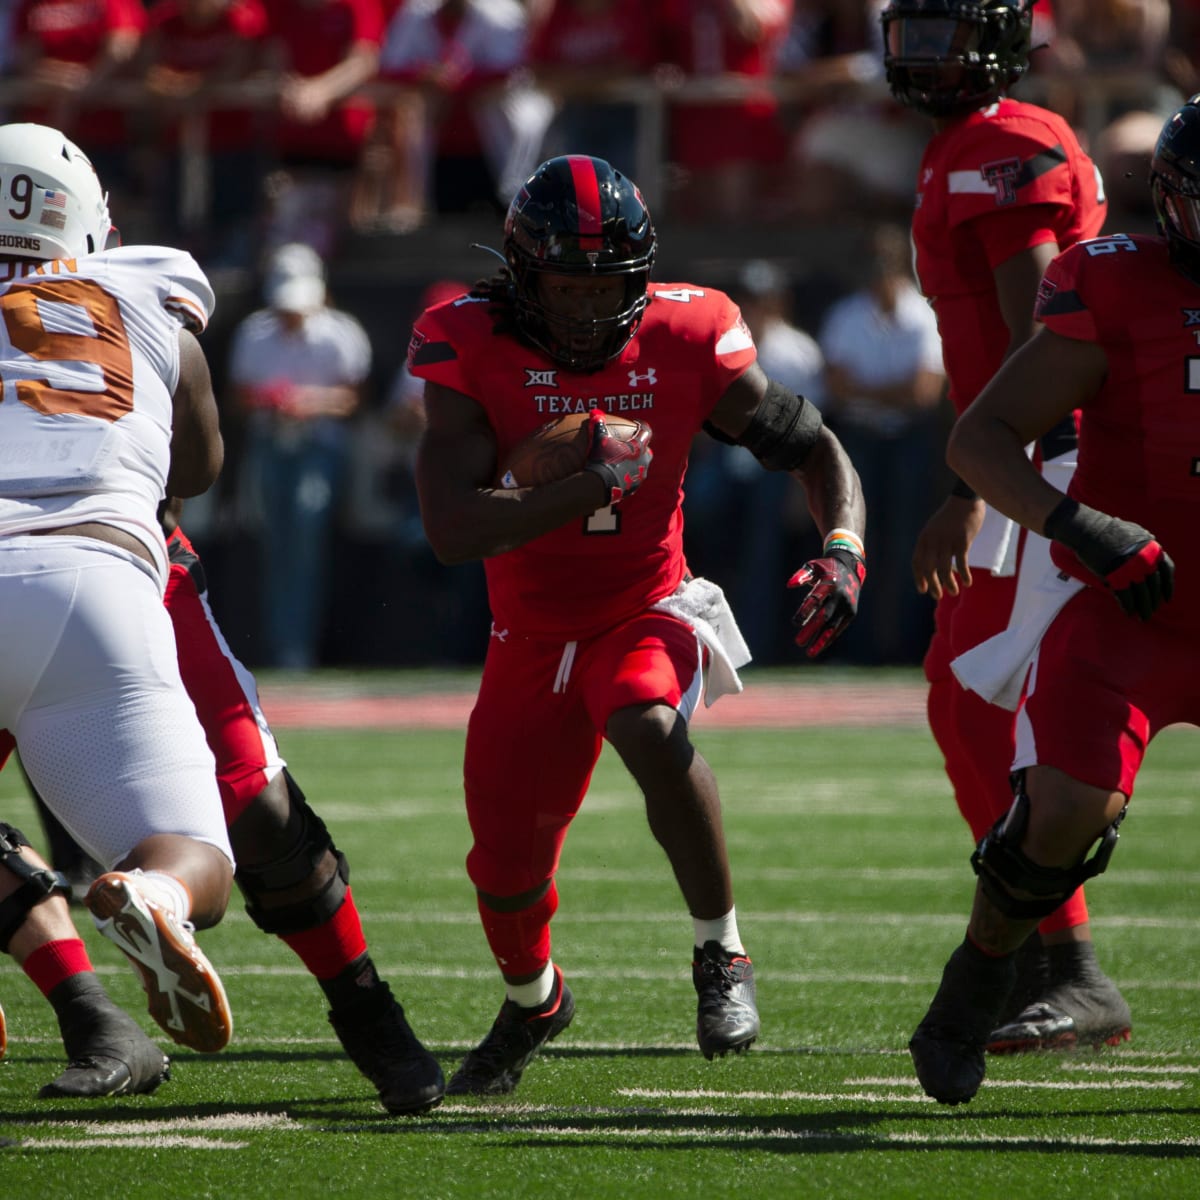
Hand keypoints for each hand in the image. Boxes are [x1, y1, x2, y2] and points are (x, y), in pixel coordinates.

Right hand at [583, 411, 651, 504]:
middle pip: (646, 450)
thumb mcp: (599, 440)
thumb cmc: (602, 460)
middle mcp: (643, 461)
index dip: (641, 426)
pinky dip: (628, 475)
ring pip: (641, 466)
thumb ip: (599, 425)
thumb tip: (595, 412)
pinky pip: (634, 479)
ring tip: (623, 461)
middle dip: (639, 447)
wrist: (600, 486)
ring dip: (634, 462)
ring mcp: (640, 476)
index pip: (646, 432)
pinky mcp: (634, 488)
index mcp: (638, 448)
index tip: (636, 424)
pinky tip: (619, 475)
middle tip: (629, 445)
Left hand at [788, 549, 865, 658]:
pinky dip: (829, 638)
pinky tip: (819, 647)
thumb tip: (790, 584)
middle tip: (798, 642)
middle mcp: (840, 596)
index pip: (816, 600)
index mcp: (829, 583)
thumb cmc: (826, 569)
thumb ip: (802, 575)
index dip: (805, 611)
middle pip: (824, 616)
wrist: (851, 568)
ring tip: (809, 653)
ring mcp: (847, 606)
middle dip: (811, 630)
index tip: (795, 622)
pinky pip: (839, 628)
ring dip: (821, 640)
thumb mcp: (813, 566)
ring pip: (833, 626)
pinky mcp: (851, 613)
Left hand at [911, 495, 984, 599]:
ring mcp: (947, 541)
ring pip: (945, 568)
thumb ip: (932, 544)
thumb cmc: (951, 516)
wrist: (965, 499)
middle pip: (929, 569)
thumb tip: (933, 564)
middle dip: (933, 585)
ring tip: (953, 592)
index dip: (919, 578)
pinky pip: (961, 562)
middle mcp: (932, 541)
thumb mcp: (935, 529)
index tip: (923, 590)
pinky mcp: (962, 540)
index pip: (916, 562)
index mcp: (924, 538)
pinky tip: (967, 583)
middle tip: (938, 596)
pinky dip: (964, 574)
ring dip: (948, 583)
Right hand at [1044, 498, 1174, 619]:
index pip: (1167, 571)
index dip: (1168, 586)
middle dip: (1153, 601)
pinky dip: (1128, 606)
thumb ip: (1147, 543)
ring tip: (1143, 617)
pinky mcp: (1115, 575)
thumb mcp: (1135, 531)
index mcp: (1151, 548)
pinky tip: (1129, 613)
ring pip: (1142, 594)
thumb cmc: (1107, 529)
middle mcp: (1145, 559)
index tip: (1167, 598)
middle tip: (1152, 612)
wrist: (1087, 530)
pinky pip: (1125, 596)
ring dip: (1143, 608)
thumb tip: (1155, 550)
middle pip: (1154, 586)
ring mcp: (1130, 568)